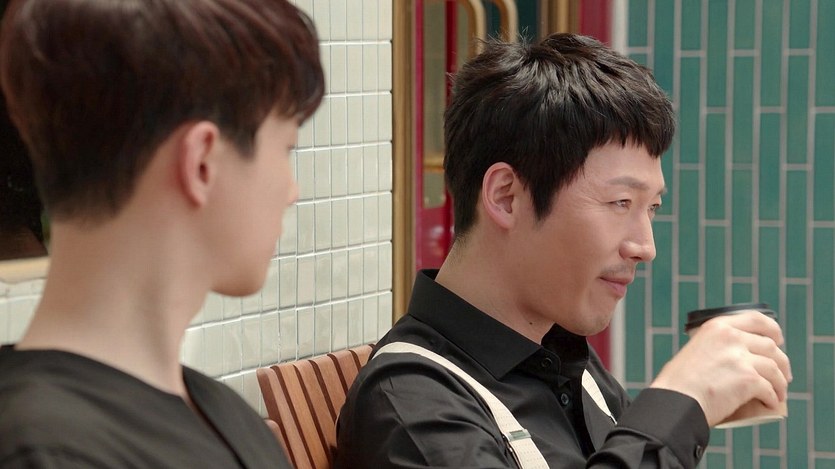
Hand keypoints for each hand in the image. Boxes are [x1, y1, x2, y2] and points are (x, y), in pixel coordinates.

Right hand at [649, 310, 792, 425]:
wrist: (675, 400)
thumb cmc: (679, 382)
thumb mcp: (696, 349)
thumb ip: (717, 347)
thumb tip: (737, 360)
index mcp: (718, 327)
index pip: (756, 319)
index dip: (773, 329)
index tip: (778, 340)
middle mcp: (732, 338)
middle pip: (771, 346)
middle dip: (782, 362)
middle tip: (782, 375)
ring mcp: (741, 358)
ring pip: (775, 369)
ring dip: (781, 383)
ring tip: (779, 394)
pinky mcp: (748, 379)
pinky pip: (770, 389)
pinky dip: (773, 398)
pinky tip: (770, 404)